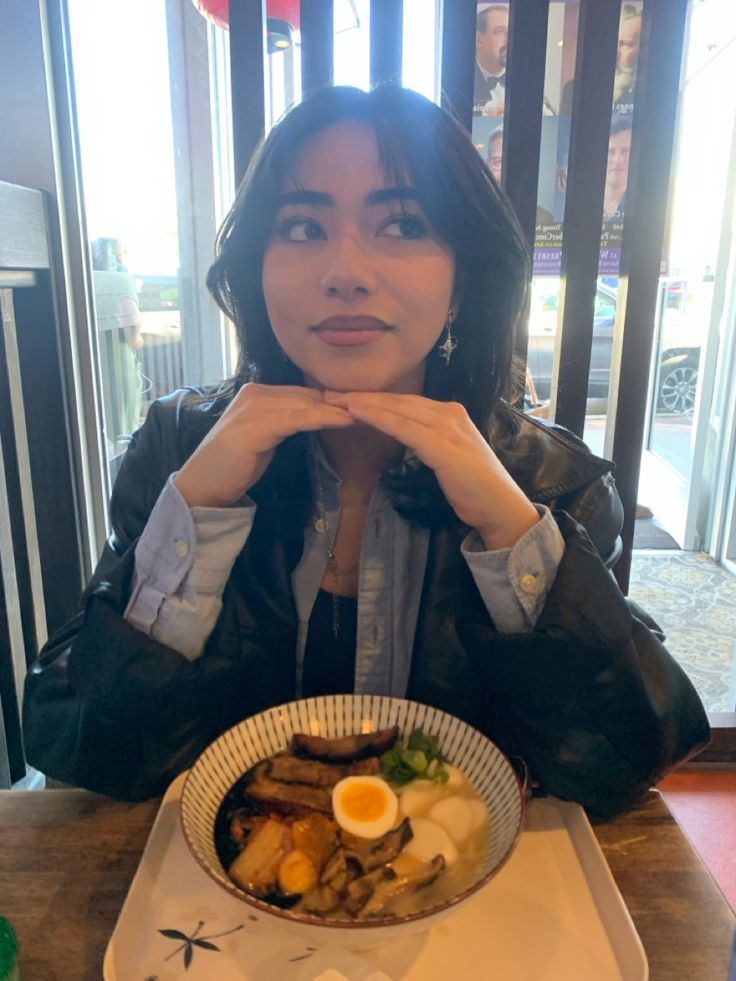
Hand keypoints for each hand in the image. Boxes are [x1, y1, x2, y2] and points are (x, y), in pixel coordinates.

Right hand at [175, 384, 352, 507]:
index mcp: (257, 394)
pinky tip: (344, 421)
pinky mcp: (256, 424)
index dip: (332, 401)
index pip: (303, 393)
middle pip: (307, 395)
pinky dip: (323, 418)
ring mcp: (254, 407)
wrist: (203, 487)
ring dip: (337, 409)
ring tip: (366, 412)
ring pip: (306, 404)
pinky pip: (298, 418)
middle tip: (373, 404)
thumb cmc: (235, 468)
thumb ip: (287, 424)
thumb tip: (319, 418)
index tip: (361, 405)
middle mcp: (255, 393)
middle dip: (339, 401)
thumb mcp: (267, 439)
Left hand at [324, 391, 538, 549]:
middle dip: (363, 396)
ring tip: (335, 400)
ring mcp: (447, 428)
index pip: (407, 403)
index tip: (347, 397)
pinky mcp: (442, 446)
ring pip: (398, 409)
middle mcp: (450, 414)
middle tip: (329, 393)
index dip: (376, 399)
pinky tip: (357, 413)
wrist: (501, 508)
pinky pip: (403, 428)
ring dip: (364, 403)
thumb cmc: (475, 489)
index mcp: (451, 414)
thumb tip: (406, 437)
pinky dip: (378, 418)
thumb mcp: (449, 457)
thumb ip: (429, 442)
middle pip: (399, 401)